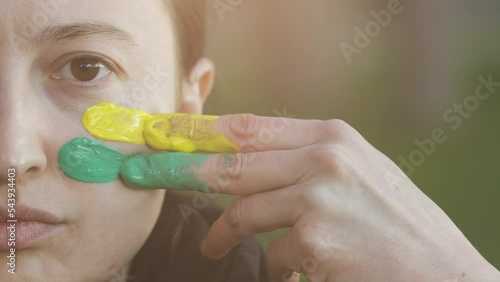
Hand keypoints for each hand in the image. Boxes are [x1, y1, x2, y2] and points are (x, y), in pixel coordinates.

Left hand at [193, 115, 499, 281]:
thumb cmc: (394, 222)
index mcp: (332, 136)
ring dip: (223, 234)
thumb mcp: (355, 172)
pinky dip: (276, 265)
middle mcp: (324, 159)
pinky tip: (297, 268)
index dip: (202, 132)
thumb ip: (305, 159)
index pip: (248, 127)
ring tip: (214, 246)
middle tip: (154, 175)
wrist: (440, 272)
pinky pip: (272, 254)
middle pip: (233, 164)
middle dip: (187, 172)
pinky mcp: (315, 240)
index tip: (169, 136)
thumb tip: (247, 159)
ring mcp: (318, 199)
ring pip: (243, 213)